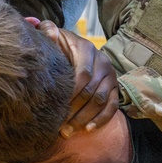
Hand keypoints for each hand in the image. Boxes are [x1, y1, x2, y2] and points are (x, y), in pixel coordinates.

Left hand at [37, 20, 118, 135]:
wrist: (75, 48)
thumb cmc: (59, 46)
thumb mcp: (53, 36)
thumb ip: (48, 32)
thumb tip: (46, 31)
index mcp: (86, 49)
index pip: (82, 74)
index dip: (70, 93)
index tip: (56, 107)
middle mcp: (102, 62)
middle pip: (90, 91)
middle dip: (74, 111)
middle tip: (59, 126)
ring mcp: (110, 76)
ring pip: (100, 101)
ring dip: (84, 119)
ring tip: (68, 131)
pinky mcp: (115, 88)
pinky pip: (112, 106)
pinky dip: (101, 119)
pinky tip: (88, 129)